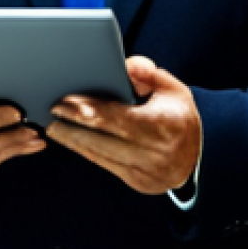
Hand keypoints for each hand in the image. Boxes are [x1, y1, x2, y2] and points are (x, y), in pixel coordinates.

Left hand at [45, 56, 200, 194]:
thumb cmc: (177, 115)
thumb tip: (126, 65)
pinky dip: (86, 150)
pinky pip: (104, 164)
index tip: (65, 103)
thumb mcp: (172, 89)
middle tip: (51, 113)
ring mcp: (146, 171)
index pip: (120, 118)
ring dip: (73, 140)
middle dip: (73, 126)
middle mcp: (156, 151)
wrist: (196, 158)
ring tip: (53, 126)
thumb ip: (148, 72)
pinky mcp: (137, 182)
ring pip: (100, 154)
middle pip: (104, 139)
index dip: (90, 112)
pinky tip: (71, 139)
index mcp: (165, 124)